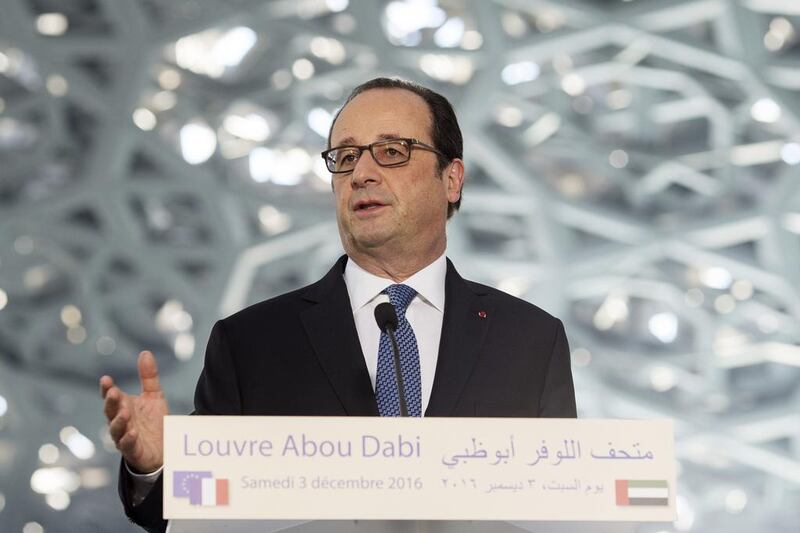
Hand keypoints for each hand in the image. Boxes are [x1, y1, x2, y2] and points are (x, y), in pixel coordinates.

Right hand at [100, 351, 168, 472]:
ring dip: (118, 421)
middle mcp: (120, 421)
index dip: (106, 389)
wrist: (163, 448)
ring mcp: (124, 437)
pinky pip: (128, 446)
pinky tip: (133, 432)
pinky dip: (129, 439)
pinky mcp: (133, 451)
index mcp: (122, 407)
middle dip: (111, 402)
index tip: (105, 379)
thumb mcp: (154, 395)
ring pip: (116, 429)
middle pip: (110, 412)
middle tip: (114, 392)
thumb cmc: (153, 421)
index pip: (110, 397)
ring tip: (125, 412)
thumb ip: (148, 376)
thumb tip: (145, 352)